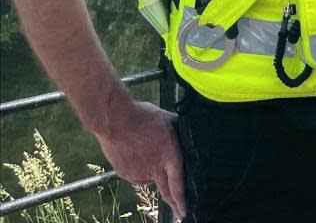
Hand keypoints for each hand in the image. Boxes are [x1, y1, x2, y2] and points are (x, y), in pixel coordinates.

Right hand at [95, 101, 186, 219]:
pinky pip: (136, 173)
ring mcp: (138, 173)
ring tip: (146, 148)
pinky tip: (135, 151)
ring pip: (149, 177)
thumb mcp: (168, 120)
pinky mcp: (124, 173)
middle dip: (174, 204)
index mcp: (169, 156)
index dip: (182, 200)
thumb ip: (178, 132)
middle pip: (165, 191)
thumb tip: (185, 134)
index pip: (178, 183)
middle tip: (179, 213)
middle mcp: (154, 169)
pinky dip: (138, 166)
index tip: (184, 213)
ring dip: (152, 169)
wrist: (115, 121)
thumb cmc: (143, 118)